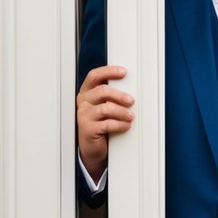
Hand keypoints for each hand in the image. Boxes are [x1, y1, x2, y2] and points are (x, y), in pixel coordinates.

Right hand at [77, 65, 134, 179]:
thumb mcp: (105, 106)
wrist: (93, 145)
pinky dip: (120, 125)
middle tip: (131, 101)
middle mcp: (84, 102)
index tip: (124, 72)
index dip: (108, 72)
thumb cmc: (101, 122)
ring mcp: (84, 116)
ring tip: (131, 116)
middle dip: (120, 95)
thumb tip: (133, 89)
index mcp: (88, 92)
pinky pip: (106, 124)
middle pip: (101, 91)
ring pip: (105, 108)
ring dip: (122, 112)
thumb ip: (113, 97)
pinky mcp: (87, 129)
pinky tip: (126, 126)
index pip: (94, 76)